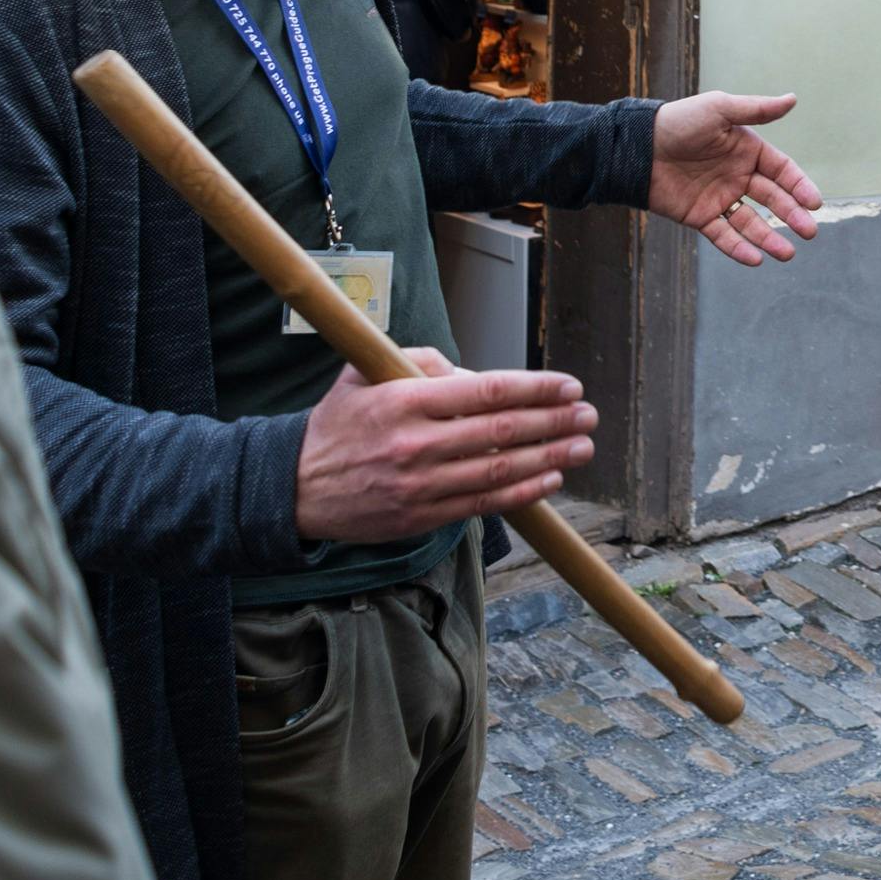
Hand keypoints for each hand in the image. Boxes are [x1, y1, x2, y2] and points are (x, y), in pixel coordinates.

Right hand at [296, 349, 593, 543]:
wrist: (292, 488)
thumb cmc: (337, 425)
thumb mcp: (365, 375)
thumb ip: (418, 361)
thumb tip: (470, 372)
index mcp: (404, 401)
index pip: (485, 391)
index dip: (534, 388)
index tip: (569, 385)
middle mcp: (415, 444)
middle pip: (501, 432)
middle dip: (554, 422)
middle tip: (588, 414)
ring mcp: (419, 486)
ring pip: (498, 472)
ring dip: (548, 459)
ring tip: (581, 447)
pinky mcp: (419, 518)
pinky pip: (481, 505)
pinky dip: (521, 493)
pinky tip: (549, 480)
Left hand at [648, 92, 823, 265]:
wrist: (638, 147)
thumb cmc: (679, 122)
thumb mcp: (719, 110)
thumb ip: (756, 110)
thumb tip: (792, 99)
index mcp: (747, 151)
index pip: (782, 171)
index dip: (799, 186)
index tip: (814, 203)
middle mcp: (737, 176)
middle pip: (772, 199)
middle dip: (792, 216)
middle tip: (809, 232)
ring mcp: (719, 198)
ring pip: (750, 223)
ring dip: (769, 238)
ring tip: (786, 254)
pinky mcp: (700, 216)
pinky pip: (723, 235)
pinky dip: (738, 248)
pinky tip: (755, 259)